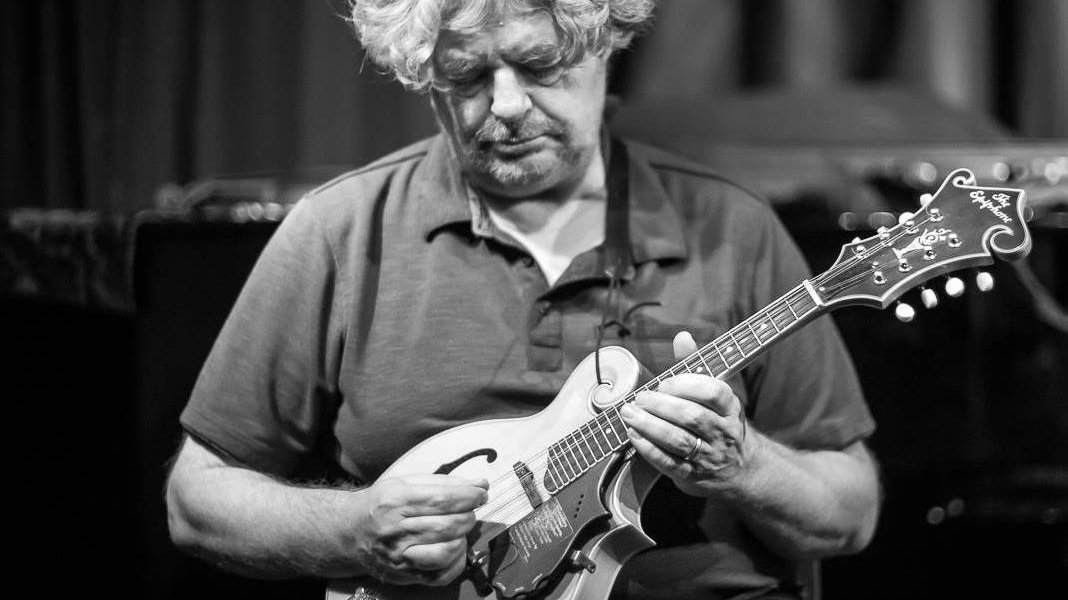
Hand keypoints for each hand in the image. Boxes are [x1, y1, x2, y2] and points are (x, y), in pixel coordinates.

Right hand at [352, 474, 487, 585]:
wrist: (350, 532)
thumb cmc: (381, 504)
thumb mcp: (406, 483)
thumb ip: (444, 482)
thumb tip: (480, 484)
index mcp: (395, 500)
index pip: (442, 499)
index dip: (469, 496)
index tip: (481, 493)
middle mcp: (395, 530)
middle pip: (448, 525)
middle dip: (468, 515)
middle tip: (468, 510)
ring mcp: (398, 556)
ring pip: (446, 551)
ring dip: (462, 538)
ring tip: (458, 529)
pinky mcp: (404, 575)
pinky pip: (441, 575)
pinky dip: (456, 561)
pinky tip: (453, 548)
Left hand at [619, 331, 755, 495]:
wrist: (740, 471)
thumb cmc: (719, 423)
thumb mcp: (716, 396)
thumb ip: (696, 366)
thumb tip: (682, 336)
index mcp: (730, 408)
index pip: (714, 392)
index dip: (686, 385)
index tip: (664, 383)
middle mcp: (722, 432)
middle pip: (692, 416)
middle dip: (661, 405)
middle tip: (640, 398)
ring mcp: (708, 456)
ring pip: (679, 440)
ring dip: (650, 425)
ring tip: (629, 413)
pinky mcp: (692, 475)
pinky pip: (668, 462)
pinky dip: (648, 448)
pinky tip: (633, 435)